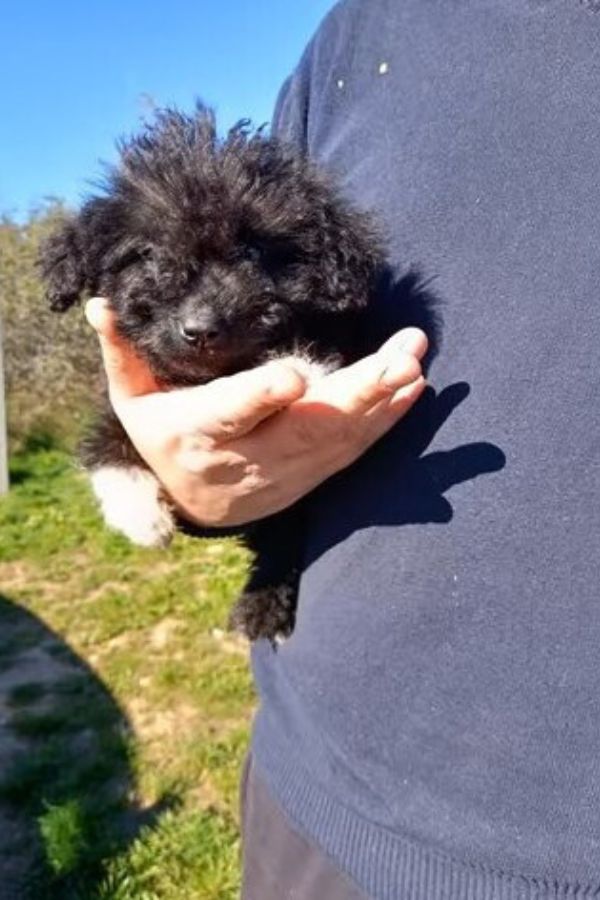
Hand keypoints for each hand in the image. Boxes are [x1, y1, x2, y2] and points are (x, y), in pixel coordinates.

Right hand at [85, 298, 427, 526]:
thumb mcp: (134, 400)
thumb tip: (99, 305)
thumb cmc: (164, 436)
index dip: (260, 397)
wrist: (194, 502)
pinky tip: (415, 389)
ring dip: (382, 401)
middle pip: (304, 430)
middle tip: (398, 361)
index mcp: (197, 432)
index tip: (294, 377)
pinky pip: (354, 452)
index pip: (230, 413)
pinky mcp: (314, 476)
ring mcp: (287, 472)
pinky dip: (386, 422)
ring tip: (415, 360)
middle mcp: (247, 457)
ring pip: (338, 440)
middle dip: (353, 396)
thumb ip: (122, 355)